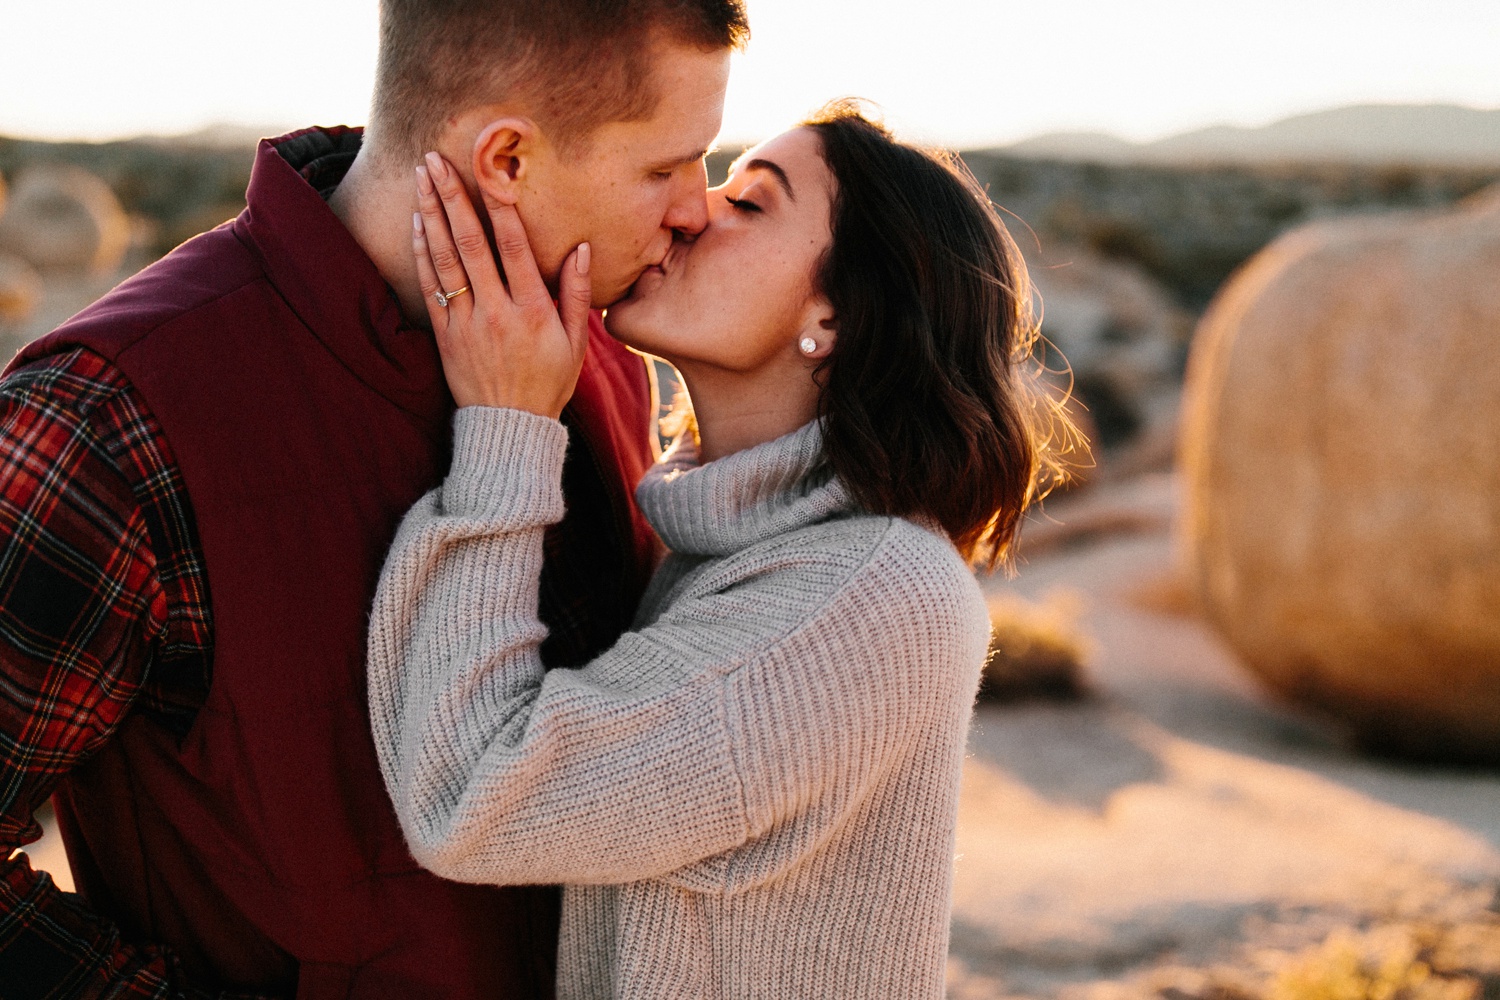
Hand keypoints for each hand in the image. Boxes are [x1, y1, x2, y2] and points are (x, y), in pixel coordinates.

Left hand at [413, 151, 591, 418]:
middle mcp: (496, 311)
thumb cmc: (548, 382)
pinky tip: (418, 222)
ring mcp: (466, 322)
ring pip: (444, 259)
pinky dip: (422, 252)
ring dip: (431, 214)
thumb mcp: (575, 342)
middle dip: (451, 196)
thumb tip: (580, 249)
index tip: (489, 172)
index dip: (499, 207)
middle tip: (435, 159)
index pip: (513, 247)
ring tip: (420, 178)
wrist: (509, 426)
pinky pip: (430, 286)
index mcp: (532, 310)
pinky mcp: (445, 334)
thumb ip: (576, 293)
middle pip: (470, 243)